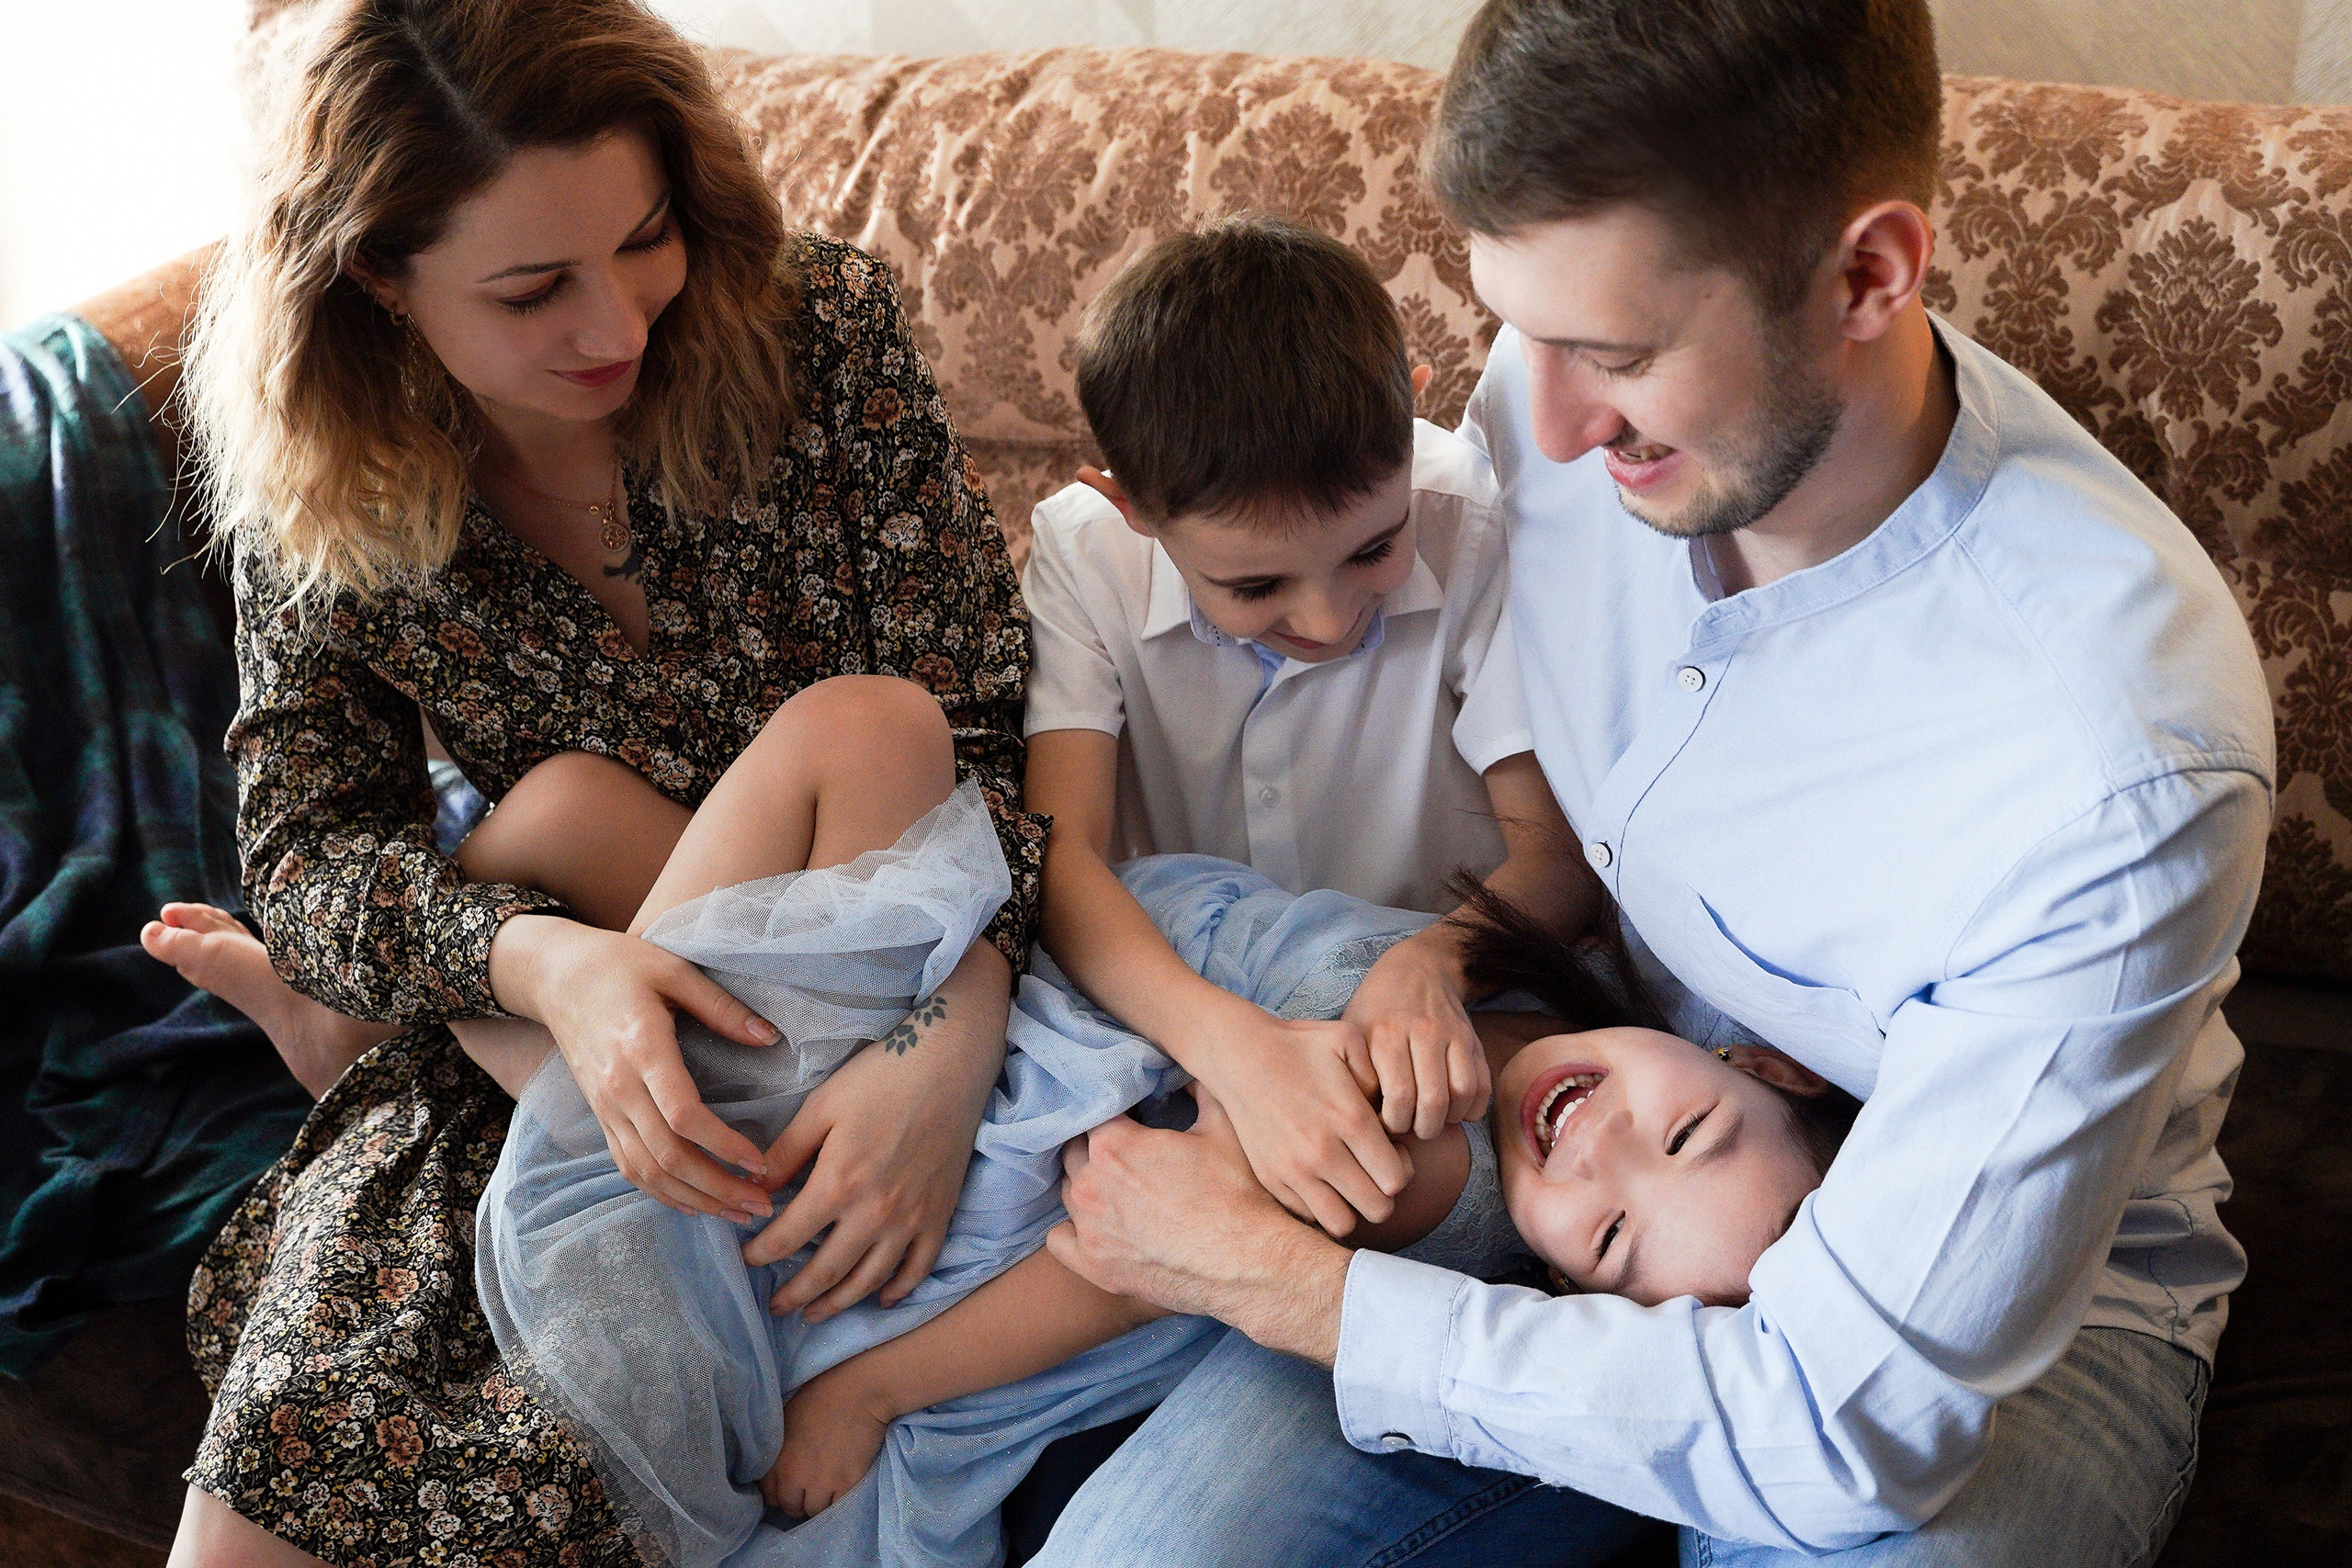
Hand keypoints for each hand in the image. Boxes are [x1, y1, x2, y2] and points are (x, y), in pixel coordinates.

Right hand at [492, 914, 779, 1221]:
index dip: (724, 1145)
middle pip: (667, 1157)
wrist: (554, 975)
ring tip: (738, 1213)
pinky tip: (697, 1203)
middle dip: (717, 1188)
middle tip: (762, 1206)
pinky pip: (629, 1166)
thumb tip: (771, 1038)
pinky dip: (663, 1192)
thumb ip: (723, 1007)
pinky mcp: (601, 1116)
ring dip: (694, 1200)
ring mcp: (605, 1107)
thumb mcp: (674, 970)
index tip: (762, 1161)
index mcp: (641, 1050)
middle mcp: (618, 1088)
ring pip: (646, 1172)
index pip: (682, 1115)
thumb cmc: (619, 966)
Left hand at [742, 942, 1009, 1320]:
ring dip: (838, 1303)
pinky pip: (918, 1268)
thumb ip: (785, 1154)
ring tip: (815, 1314)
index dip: (761, 1253)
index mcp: (837, 1184)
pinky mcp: (940, 1215)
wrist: (950, 1063)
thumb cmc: (880, 1077)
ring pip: (869, 1280)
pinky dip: (897, 1290)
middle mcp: (874, 1213)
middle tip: (775, 1308)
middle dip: (795, 1295)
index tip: (747, 1259)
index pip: (787, 1238)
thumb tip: (755, 1190)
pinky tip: (879, 1299)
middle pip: (826, 1271)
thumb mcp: (820, 1107)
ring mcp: (912, 1219)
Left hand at [763, 1364, 892, 1517]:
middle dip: (800, 1500)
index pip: (770, 1496)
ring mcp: (820, 1483)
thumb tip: (777, 1468)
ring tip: (830, 1484)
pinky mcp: (846, 1484)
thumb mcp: (785, 1421)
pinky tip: (844, 1483)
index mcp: (775, 1460)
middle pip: (791, 1507)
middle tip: (813, 1487)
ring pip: (814, 1511)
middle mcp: (793, 1476)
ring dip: (821, 1502)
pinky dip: (840, 1500)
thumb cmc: (821, 1397)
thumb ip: (778, 1451)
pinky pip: (838, 1508)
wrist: (857, 1390)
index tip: (792, 1486)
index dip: (782, 1492)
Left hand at [1048, 1092, 1350, 1362]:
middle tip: (1128, 1153)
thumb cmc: (1237, 1193)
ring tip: (1118, 1188)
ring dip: (1087, 1185)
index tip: (1133, 1117)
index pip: (1093, 1112)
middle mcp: (1090, 1184)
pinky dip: (1072, 1230)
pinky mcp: (1094, 1266)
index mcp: (1113, 1145)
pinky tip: (1098, 1225)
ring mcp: (1088, 1228)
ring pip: (1068, 1192)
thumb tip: (1189, 1068)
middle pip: (1074, 1151)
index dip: (1114, 1112)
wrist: (1249, 1263)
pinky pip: (1058, 1241)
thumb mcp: (1223, 1126)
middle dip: (1096, 1146)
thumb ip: (1199, 1088)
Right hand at [1178, 1000, 1409, 1236]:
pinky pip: (1309, 1215)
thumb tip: (1392, 1112)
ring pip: (1343, 1223)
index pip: (1396, 1178)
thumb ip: (1382, 1073)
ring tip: (1348, 1181)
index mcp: (1348, 1119)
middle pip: (1377, 1208)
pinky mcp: (1271, 1178)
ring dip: (1353, 1207)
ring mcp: (1293, 1170)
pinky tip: (1321, 1178)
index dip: (1403, 1168)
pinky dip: (1321, 1205)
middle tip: (1373, 1169)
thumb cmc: (1299, 1045)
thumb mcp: (1349, 1040)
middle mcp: (1321, 1152)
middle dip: (1384, 1193)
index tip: (1392, 1152)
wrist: (1240, 1055)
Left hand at [1345, 929, 1490, 1139]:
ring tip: (1432, 1121)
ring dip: (1449, 1120)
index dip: (1395, 1123)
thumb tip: (1361, 1121)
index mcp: (1386, 1034)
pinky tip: (1454, 1111)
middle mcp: (1422, 1032)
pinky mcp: (1472, 1039)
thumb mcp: (1353, 1032)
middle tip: (1412, 1130)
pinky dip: (1472, 1108)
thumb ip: (1355, 1072)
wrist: (1416, 968)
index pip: (1399, 1096)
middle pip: (1433, 1101)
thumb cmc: (1376, 1009)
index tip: (1387, 1125)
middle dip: (1423, 1128)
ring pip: (1462, 1094)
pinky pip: (1482, 1084)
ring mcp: (1452, 1034)